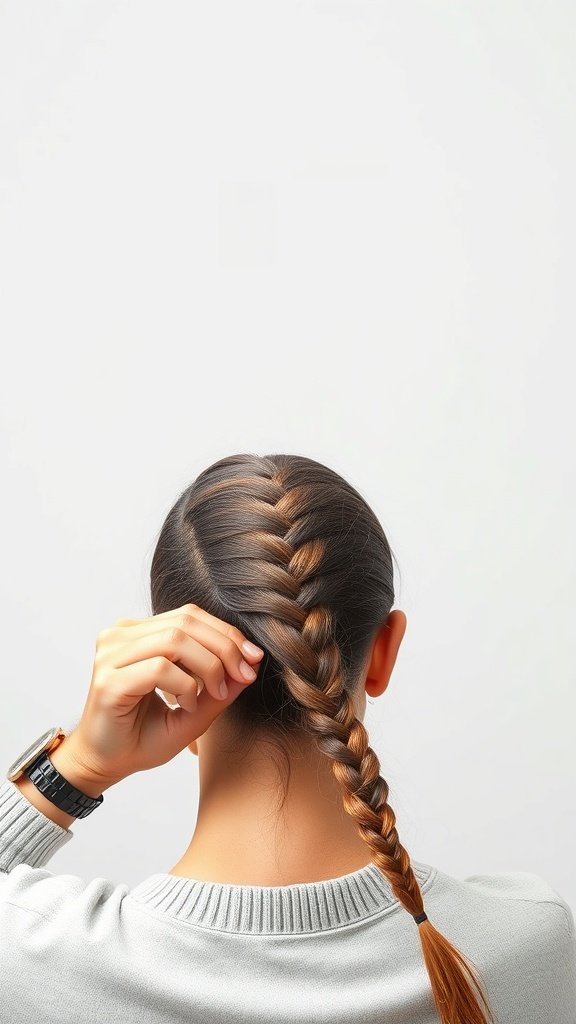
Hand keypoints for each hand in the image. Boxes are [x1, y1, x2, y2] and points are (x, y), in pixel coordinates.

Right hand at [62, 603, 264, 790]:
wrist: (104, 766)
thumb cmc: (142, 736)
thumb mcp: (192, 710)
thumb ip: (219, 687)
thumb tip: (252, 664)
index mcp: (137, 633)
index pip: (190, 616)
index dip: (226, 633)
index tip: (254, 659)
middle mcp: (120, 636)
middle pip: (186, 621)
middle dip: (225, 647)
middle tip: (244, 675)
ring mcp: (111, 655)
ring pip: (175, 639)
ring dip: (207, 667)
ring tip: (213, 696)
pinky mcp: (109, 679)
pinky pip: (160, 667)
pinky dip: (185, 686)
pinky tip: (187, 705)